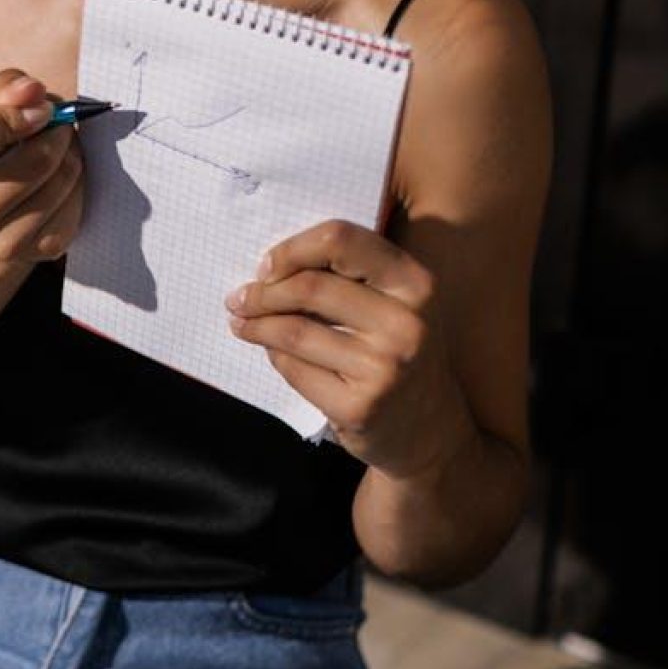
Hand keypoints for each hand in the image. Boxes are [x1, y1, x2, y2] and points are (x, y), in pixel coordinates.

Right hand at [0, 68, 84, 264]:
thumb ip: (5, 91)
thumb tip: (33, 91)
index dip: (11, 112)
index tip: (35, 105)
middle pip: (35, 161)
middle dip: (57, 131)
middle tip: (55, 123)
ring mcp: (0, 243)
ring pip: (61, 180)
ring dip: (71, 154)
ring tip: (58, 148)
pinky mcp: (39, 251)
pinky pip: (76, 203)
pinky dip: (77, 182)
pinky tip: (61, 178)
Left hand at [225, 219, 475, 480]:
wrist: (429, 428)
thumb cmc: (396, 351)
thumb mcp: (392, 304)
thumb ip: (347, 277)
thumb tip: (269, 268)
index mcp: (415, 283)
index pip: (341, 240)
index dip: (293, 249)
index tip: (266, 266)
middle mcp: (406, 324)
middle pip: (310, 286)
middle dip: (263, 292)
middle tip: (238, 299)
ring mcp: (384, 369)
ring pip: (294, 330)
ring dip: (256, 324)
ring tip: (241, 322)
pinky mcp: (359, 407)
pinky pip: (294, 369)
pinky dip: (274, 356)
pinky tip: (272, 353)